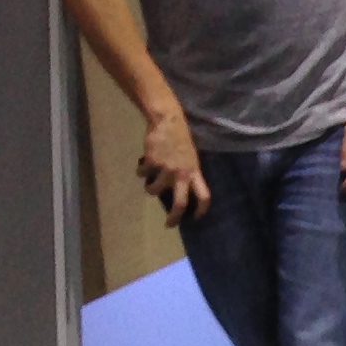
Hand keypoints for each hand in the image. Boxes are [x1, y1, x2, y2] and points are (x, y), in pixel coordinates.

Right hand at [137, 101, 208, 224]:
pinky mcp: (151, 162)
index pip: (204, 196)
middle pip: (180, 203)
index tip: (195, 217)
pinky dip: (141, 172)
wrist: (167, 121)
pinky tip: (142, 168)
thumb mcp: (191, 157)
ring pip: (155, 190)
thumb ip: (188, 172)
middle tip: (169, 224)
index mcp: (195, 172)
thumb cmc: (181, 138)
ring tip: (149, 187)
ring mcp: (166, 169)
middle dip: (174, 217)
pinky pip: (143, 173)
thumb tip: (181, 187)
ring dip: (150, 190)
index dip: (201, 209)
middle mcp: (182, 174)